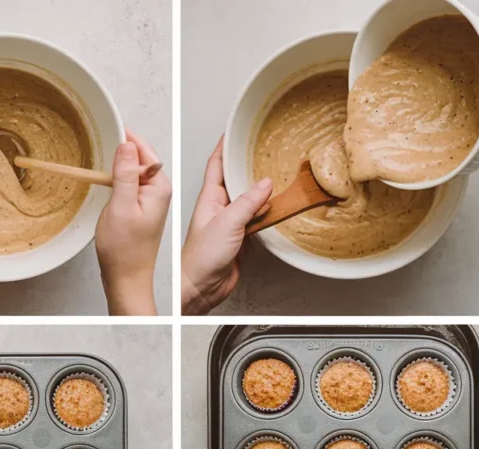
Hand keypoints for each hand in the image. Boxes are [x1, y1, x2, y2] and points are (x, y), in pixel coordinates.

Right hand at [95, 131, 171, 315]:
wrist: (126, 277)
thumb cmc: (125, 251)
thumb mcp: (121, 206)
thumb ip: (124, 174)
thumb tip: (126, 145)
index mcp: (159, 187)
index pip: (144, 150)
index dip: (126, 137)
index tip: (109, 125)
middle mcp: (159, 191)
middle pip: (139, 158)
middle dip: (123, 146)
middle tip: (101, 134)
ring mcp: (150, 200)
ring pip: (133, 171)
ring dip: (118, 162)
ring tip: (101, 150)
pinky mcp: (140, 209)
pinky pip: (129, 184)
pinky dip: (117, 177)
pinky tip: (105, 177)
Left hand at [181, 138, 272, 314]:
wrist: (200, 287)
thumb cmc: (200, 258)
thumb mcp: (227, 223)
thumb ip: (247, 202)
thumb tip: (265, 182)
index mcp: (209, 198)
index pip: (216, 164)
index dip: (224, 146)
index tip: (234, 130)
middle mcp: (219, 208)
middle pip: (235, 179)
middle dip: (248, 165)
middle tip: (264, 149)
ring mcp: (230, 223)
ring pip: (249, 199)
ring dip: (261, 189)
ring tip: (278, 173)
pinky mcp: (240, 238)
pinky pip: (256, 219)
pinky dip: (267, 212)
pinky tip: (278, 206)